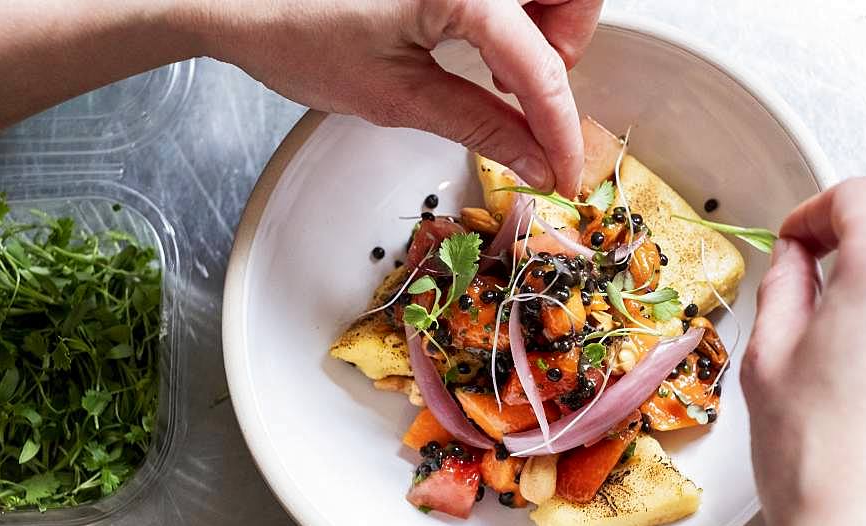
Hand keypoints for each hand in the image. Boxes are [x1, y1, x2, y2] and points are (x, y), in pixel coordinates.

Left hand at [196, 0, 602, 196]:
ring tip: (506, 72)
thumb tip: (534, 159)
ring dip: (549, 26)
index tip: (564, 171)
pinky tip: (490, 46)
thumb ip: (478, 124)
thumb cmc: (296, 33)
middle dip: (569, 47)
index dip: (561, 129)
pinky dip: (520, 13)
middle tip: (533, 95)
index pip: (540, 66)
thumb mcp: (397, 95)